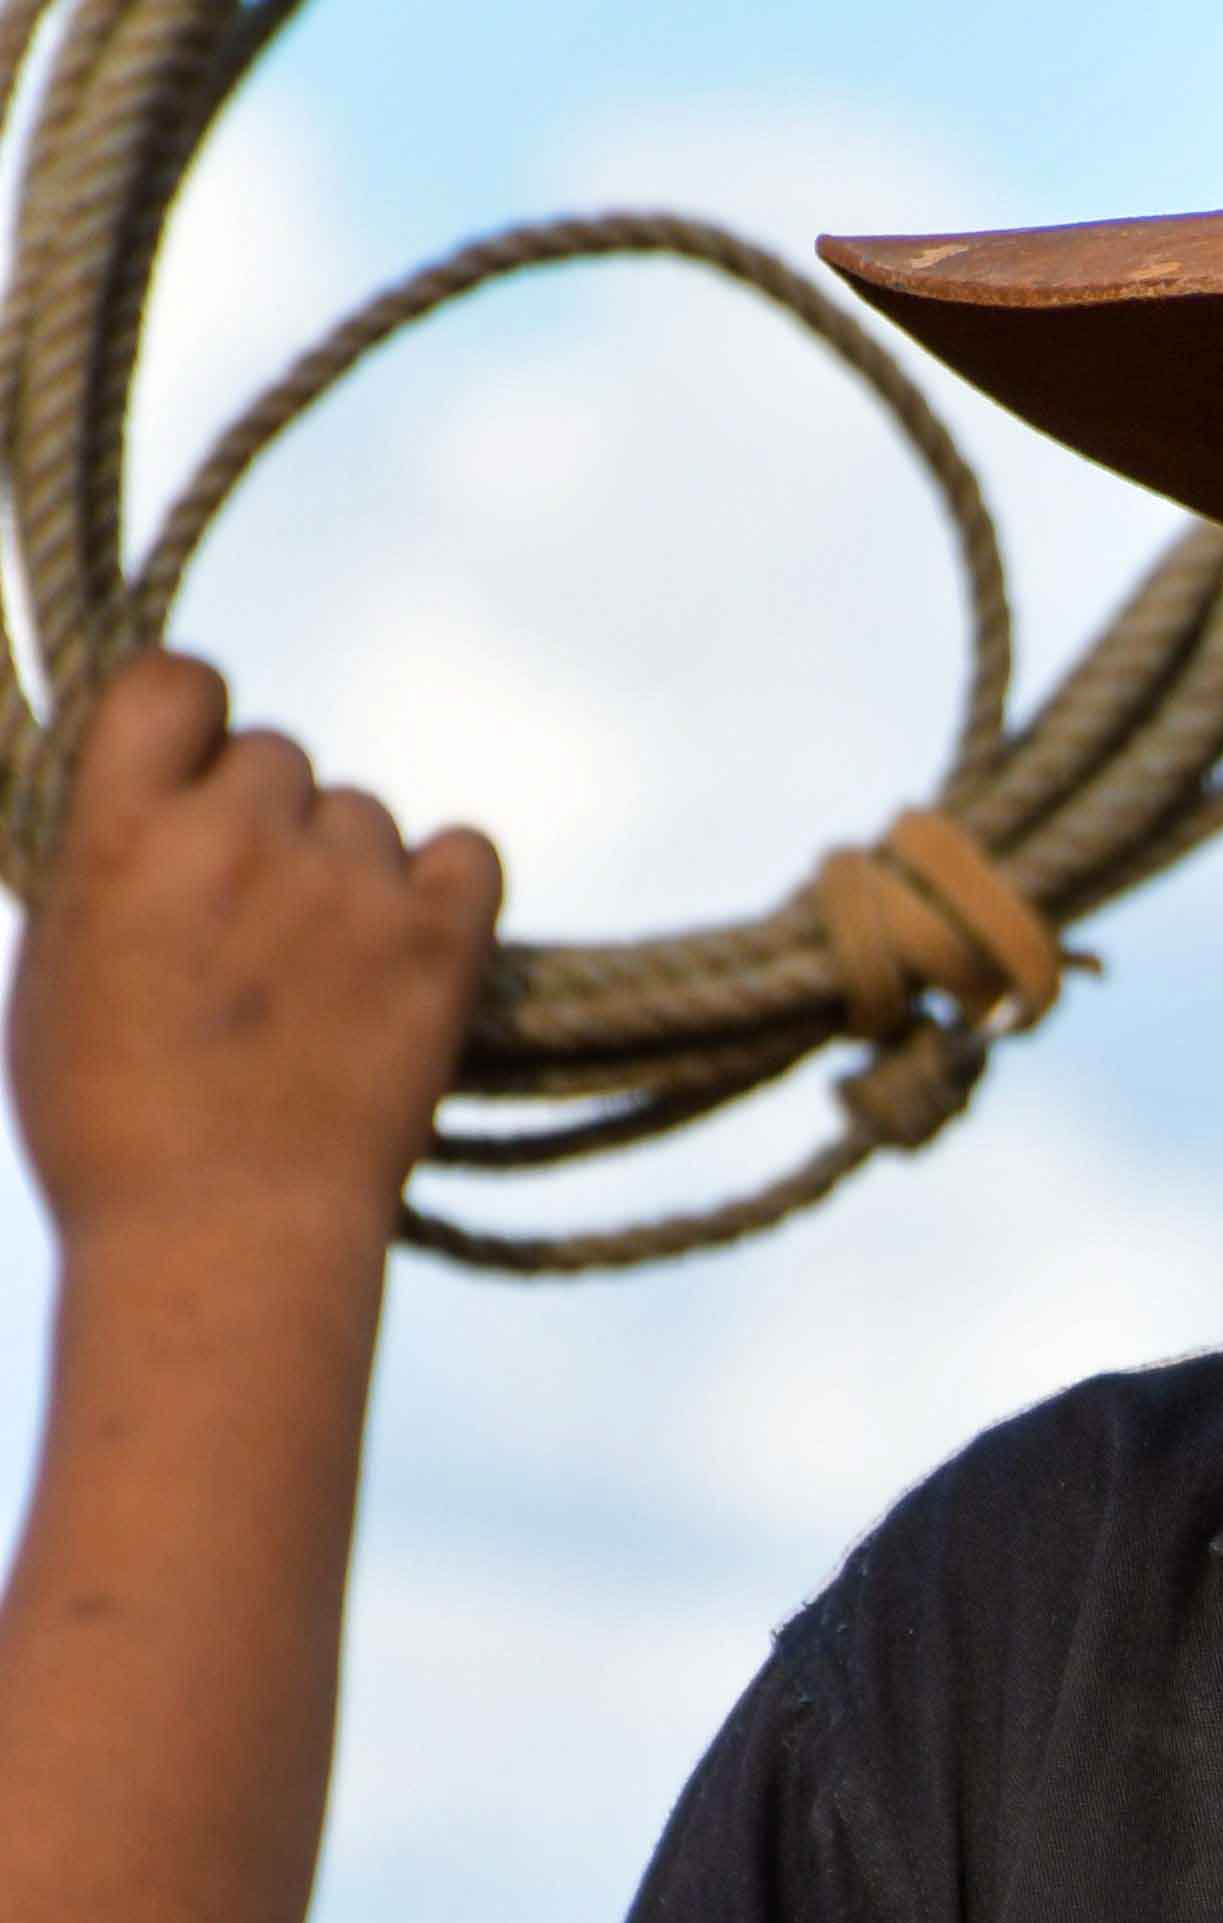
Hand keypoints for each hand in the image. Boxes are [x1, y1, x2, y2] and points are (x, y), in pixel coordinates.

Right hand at [11, 650, 497, 1241]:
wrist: (221, 1241)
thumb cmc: (112, 1133)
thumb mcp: (54, 976)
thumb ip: (104, 866)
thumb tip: (144, 806)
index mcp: (120, 831)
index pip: (174, 681)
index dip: (195, 715)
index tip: (200, 766)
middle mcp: (236, 834)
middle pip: (278, 757)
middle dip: (269, 823)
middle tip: (256, 929)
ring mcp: (346, 883)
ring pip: (366, 817)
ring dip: (350, 874)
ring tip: (321, 986)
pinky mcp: (439, 939)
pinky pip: (468, 855)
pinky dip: (447, 890)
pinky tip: (416, 947)